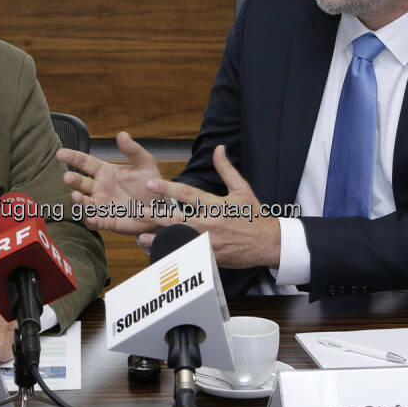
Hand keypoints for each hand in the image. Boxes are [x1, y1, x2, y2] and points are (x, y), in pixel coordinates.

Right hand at [57, 131, 163, 234]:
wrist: (161, 206)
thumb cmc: (150, 182)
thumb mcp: (144, 163)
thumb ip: (133, 150)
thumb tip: (122, 134)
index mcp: (105, 171)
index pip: (85, 163)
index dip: (73, 157)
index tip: (60, 153)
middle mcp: (99, 188)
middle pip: (81, 183)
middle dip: (73, 180)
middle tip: (67, 177)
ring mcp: (102, 205)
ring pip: (85, 203)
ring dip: (79, 200)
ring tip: (76, 196)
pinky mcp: (109, 221)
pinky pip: (98, 222)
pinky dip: (93, 221)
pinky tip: (90, 219)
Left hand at [140, 145, 280, 268]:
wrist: (270, 243)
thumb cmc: (255, 215)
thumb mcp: (242, 189)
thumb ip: (226, 169)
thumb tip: (218, 148)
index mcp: (216, 205)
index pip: (187, 194)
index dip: (167, 188)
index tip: (150, 183)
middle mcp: (210, 224)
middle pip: (177, 219)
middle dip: (156, 215)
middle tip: (137, 211)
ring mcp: (210, 242)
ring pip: (180, 240)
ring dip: (159, 238)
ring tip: (141, 236)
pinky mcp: (211, 257)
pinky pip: (189, 256)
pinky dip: (175, 254)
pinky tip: (160, 253)